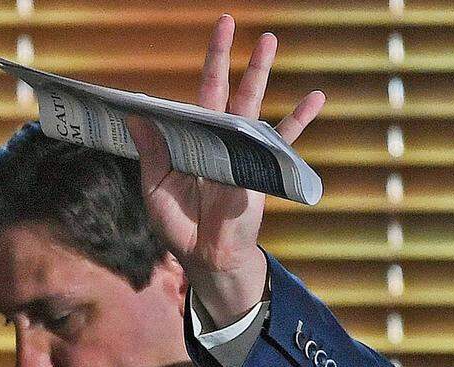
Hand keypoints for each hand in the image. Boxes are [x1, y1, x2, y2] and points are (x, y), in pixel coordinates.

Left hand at [127, 14, 324, 326]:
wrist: (207, 257)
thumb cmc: (180, 225)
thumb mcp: (156, 188)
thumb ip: (152, 153)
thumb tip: (138, 115)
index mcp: (193, 140)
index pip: (195, 95)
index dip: (195, 69)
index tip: (198, 42)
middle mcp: (219, 139)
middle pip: (224, 89)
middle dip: (228, 56)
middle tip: (229, 20)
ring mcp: (241, 151)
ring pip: (253, 106)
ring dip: (261, 74)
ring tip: (271, 41)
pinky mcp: (259, 170)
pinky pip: (282, 143)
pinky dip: (299, 120)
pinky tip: (315, 98)